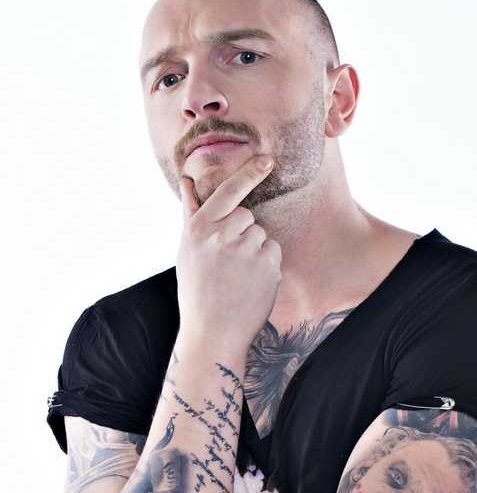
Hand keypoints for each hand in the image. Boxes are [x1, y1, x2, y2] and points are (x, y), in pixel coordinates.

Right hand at [176, 154, 281, 354]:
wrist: (212, 333)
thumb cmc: (196, 289)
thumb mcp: (187, 250)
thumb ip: (192, 212)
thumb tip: (188, 180)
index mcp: (199, 229)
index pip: (227, 192)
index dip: (249, 173)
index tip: (267, 159)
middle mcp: (222, 236)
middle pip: (246, 215)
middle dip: (241, 231)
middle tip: (227, 260)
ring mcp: (246, 251)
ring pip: (260, 233)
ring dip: (254, 249)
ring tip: (238, 275)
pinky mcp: (268, 266)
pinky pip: (273, 250)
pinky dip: (266, 264)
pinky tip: (251, 282)